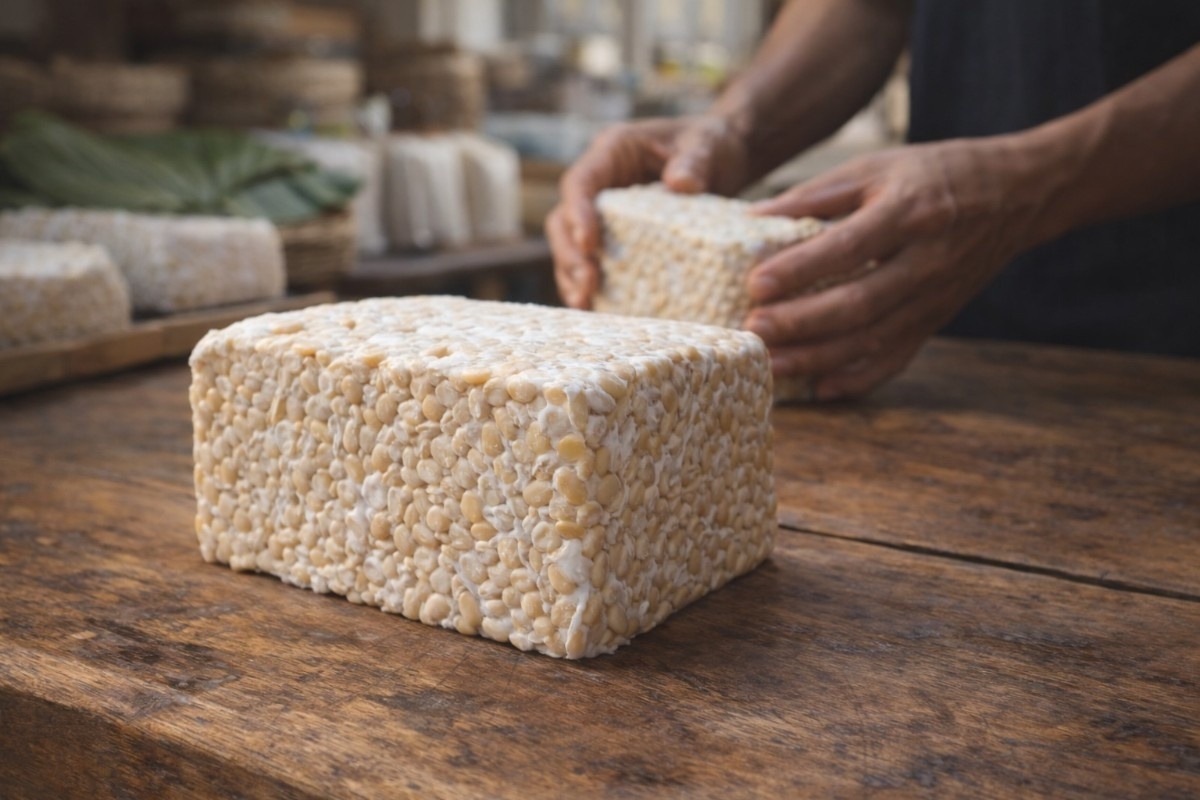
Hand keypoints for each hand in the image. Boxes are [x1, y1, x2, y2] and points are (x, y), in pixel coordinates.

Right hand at [547, 116, 750, 307]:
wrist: (723, 155)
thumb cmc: (711, 142)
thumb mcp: (707, 145)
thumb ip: (695, 161)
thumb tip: (680, 185)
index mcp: (613, 152)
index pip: (580, 182)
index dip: (578, 213)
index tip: (590, 244)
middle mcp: (600, 182)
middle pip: (563, 220)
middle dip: (570, 254)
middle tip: (587, 285)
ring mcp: (604, 211)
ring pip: (571, 244)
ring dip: (573, 275)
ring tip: (584, 303)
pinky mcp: (617, 235)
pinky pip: (594, 260)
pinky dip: (593, 284)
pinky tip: (599, 309)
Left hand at [745, 138, 1046, 399]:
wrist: (1017, 195)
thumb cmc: (935, 174)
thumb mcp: (876, 167)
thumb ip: (815, 194)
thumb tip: (752, 217)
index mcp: (908, 214)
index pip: (848, 249)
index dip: (800, 270)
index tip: (756, 284)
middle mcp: (924, 263)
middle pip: (858, 304)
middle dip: (801, 323)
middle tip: (754, 329)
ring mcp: (933, 299)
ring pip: (871, 340)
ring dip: (817, 358)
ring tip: (771, 362)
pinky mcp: (935, 322)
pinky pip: (896, 360)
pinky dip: (857, 380)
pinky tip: (820, 389)